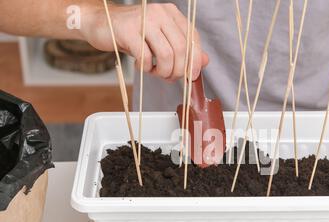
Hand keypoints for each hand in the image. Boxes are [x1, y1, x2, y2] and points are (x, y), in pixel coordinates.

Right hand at [82, 3, 208, 80]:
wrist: (101, 25)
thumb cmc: (133, 35)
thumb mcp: (161, 41)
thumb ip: (183, 49)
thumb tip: (204, 62)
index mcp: (171, 14)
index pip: (192, 38)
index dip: (195, 60)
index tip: (192, 76)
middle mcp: (160, 13)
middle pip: (181, 49)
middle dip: (178, 70)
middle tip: (170, 78)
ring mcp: (144, 20)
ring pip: (167, 55)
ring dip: (164, 71)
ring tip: (156, 73)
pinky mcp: (128, 31)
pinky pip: (146, 57)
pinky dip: (146, 68)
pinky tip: (142, 66)